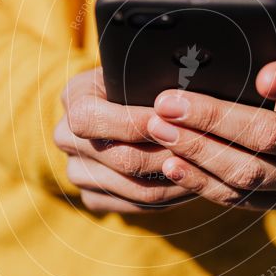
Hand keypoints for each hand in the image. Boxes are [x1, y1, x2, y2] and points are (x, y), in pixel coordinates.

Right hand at [54, 69, 192, 213]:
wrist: (127, 103)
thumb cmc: (141, 80)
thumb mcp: (140, 69)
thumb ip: (152, 80)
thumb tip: (183, 98)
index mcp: (73, 99)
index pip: (91, 118)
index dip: (134, 122)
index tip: (173, 119)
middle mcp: (66, 138)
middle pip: (122, 159)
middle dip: (169, 154)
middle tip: (206, 151)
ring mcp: (78, 172)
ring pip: (136, 189)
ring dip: (177, 180)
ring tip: (209, 170)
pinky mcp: (94, 197)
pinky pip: (137, 206)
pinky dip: (170, 196)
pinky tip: (194, 182)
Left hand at [146, 33, 275, 209]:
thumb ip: (274, 43)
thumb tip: (258, 34)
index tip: (262, 76)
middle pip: (270, 135)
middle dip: (214, 117)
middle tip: (168, 103)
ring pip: (248, 171)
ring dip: (198, 150)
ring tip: (160, 130)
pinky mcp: (274, 202)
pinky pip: (234, 196)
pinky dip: (198, 180)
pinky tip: (170, 163)